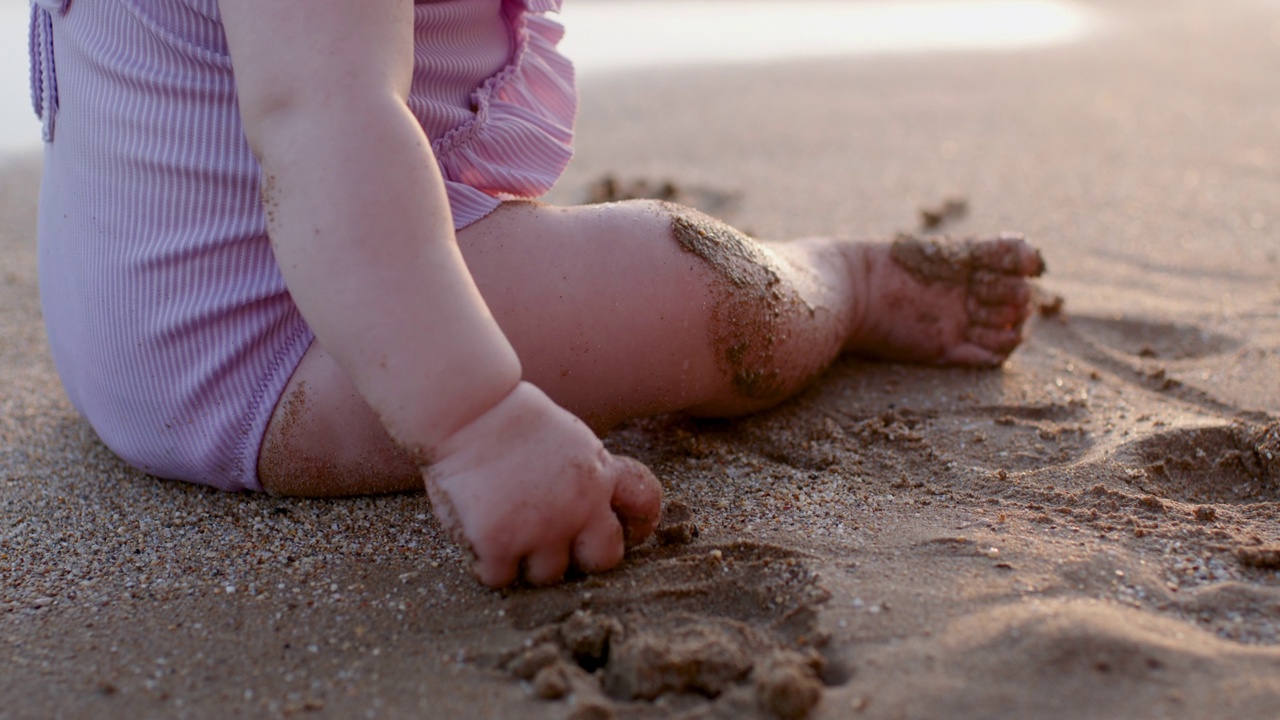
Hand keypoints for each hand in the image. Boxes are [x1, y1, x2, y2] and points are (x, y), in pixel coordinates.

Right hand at [423, 382, 661, 586]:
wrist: (469, 409)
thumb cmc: (510, 417)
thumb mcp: (570, 438)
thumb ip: (588, 473)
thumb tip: (597, 503)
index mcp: (600, 475)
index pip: (644, 504)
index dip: (638, 523)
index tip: (625, 530)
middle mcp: (579, 507)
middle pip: (603, 559)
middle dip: (582, 557)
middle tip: (554, 544)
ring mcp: (540, 529)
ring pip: (547, 575)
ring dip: (527, 560)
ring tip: (505, 528)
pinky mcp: (499, 542)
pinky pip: (498, 578)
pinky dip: (486, 565)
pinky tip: (476, 536)